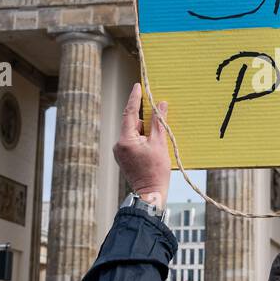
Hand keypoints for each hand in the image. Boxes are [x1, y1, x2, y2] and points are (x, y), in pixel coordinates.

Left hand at [115, 83, 170, 208]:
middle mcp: (119, 145)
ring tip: (159, 137)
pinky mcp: (124, 158)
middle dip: (145, 118)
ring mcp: (120, 152)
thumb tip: (161, 105)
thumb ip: (159, 123)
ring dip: (145, 130)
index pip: (129, 113)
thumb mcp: (160, 144)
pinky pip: (133, 142)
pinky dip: (143, 139)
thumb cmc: (155, 172)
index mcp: (126, 140)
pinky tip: (154, 144)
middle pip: (132, 124)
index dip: (134, 98)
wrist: (150, 194)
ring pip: (133, 133)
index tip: (138, 86)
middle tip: (158, 110)